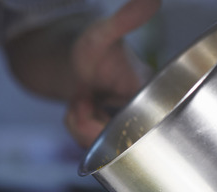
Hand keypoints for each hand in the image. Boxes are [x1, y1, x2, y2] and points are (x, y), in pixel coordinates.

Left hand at [65, 0, 161, 146]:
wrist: (66, 58)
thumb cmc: (86, 45)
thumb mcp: (101, 35)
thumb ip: (124, 21)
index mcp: (150, 90)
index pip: (137, 127)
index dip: (106, 125)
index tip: (87, 102)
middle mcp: (143, 109)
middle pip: (117, 143)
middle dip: (87, 126)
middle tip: (80, 100)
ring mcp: (126, 122)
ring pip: (101, 147)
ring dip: (80, 126)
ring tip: (80, 100)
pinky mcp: (112, 130)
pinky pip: (92, 145)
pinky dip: (78, 129)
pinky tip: (80, 109)